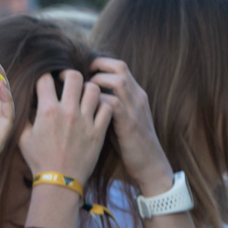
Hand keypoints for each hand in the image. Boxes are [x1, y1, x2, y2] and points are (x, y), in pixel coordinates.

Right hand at [17, 65, 110, 189]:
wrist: (59, 181)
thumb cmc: (39, 159)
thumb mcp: (23, 137)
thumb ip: (24, 116)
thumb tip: (23, 101)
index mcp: (47, 111)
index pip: (46, 79)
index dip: (45, 76)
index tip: (47, 82)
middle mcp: (67, 111)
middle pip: (74, 76)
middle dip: (69, 75)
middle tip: (68, 82)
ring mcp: (85, 121)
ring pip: (94, 89)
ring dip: (88, 89)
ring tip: (84, 95)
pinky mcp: (99, 131)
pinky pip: (107, 108)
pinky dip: (103, 105)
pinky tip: (96, 109)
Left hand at [89, 57, 174, 193]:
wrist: (150, 165)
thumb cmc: (129, 142)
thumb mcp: (120, 117)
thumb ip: (108, 103)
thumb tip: (82, 93)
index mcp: (135, 94)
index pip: (119, 66)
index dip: (99, 63)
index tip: (82, 69)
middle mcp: (137, 97)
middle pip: (119, 67)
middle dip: (96, 65)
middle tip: (77, 74)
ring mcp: (135, 109)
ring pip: (118, 81)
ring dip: (96, 82)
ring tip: (82, 91)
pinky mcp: (130, 124)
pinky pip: (113, 104)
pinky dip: (98, 102)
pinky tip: (85, 108)